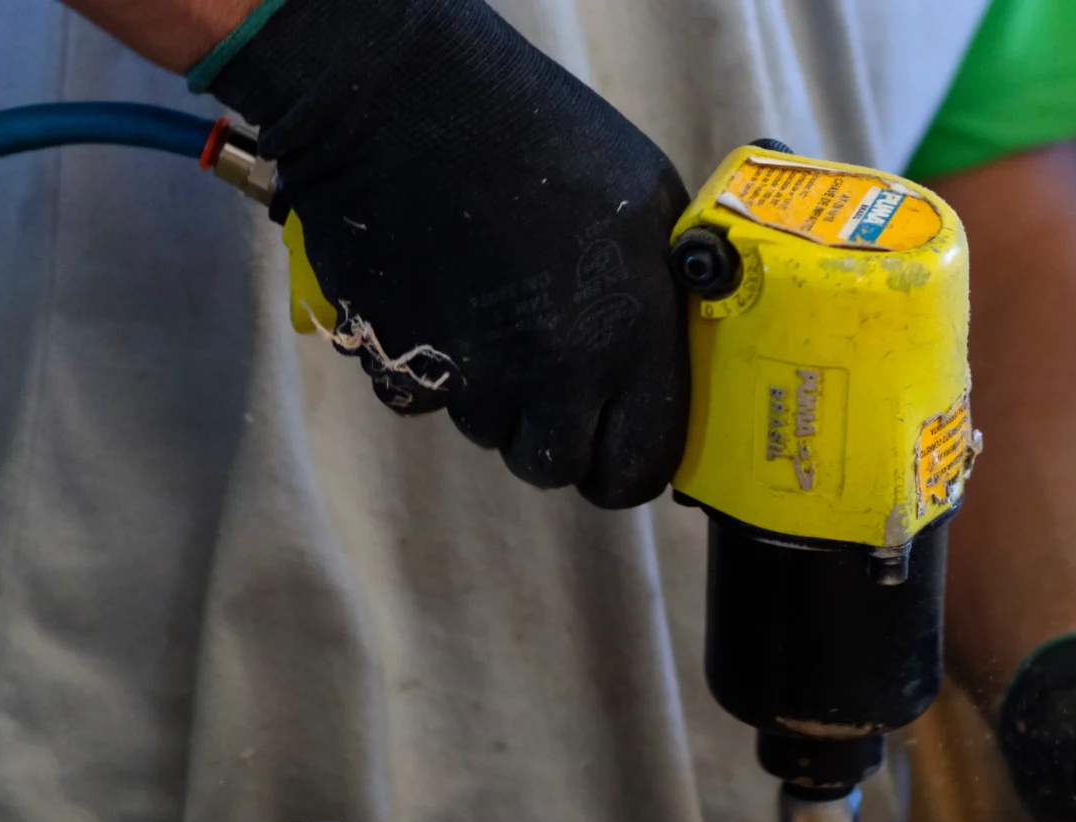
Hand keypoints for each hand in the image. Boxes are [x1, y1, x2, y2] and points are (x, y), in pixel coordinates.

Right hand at [207, 0, 690, 502]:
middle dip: (554, 435)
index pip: (641, 467)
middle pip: (557, 468)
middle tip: (550, 379)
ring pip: (489, 433)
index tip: (617, 445)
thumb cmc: (537, 132)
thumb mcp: (647, 203)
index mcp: (630, 336)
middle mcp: (557, 372)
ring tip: (493, 309)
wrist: (402, 99)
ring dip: (493, 393)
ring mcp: (473, 374)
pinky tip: (440, 299)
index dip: (628, 465)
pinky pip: (422, 398)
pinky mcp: (399, 361)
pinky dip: (429, 365)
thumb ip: (665, 297)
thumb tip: (676, 356)